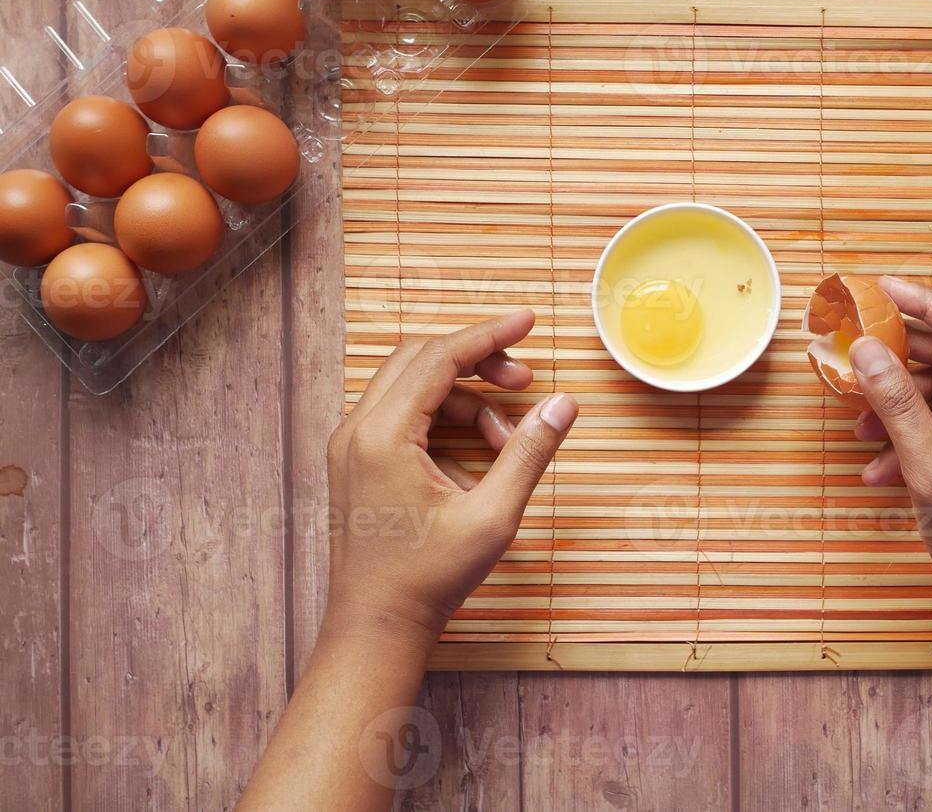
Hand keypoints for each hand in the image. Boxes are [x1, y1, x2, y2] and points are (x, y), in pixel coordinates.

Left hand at [324, 309, 577, 644]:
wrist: (376, 627)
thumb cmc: (428, 579)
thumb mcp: (493, 516)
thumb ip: (529, 454)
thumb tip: (564, 405)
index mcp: (383, 436)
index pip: (440, 357)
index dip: (489, 334)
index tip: (527, 319)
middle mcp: (358, 431)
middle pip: (421, 360)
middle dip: (479, 361)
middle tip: (527, 381)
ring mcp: (352, 446)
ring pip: (414, 386)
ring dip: (466, 398)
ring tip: (507, 441)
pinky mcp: (358, 463)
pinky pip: (404, 415)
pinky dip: (445, 421)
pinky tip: (478, 461)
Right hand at [848, 277, 931, 599]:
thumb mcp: (930, 467)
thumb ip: (896, 403)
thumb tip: (866, 351)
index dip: (926, 304)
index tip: (883, 287)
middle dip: (901, 358)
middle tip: (856, 342)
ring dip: (897, 405)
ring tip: (857, 418)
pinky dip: (907, 437)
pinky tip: (875, 464)